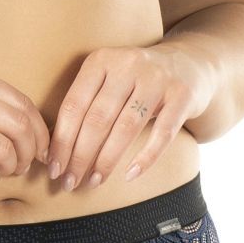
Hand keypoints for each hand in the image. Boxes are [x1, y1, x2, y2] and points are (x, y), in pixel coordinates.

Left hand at [46, 43, 215, 191]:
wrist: (189, 64)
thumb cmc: (136, 82)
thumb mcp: (108, 79)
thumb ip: (85, 104)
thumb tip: (54, 152)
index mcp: (101, 60)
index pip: (74, 105)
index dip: (61, 140)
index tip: (54, 168)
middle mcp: (128, 65)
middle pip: (97, 119)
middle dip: (80, 156)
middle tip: (70, 182)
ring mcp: (158, 79)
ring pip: (126, 128)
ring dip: (106, 160)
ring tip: (94, 181)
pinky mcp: (182, 96)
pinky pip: (162, 133)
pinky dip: (145, 157)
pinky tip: (130, 175)